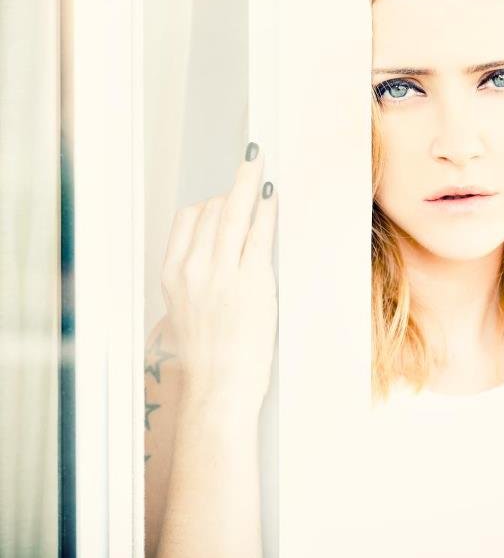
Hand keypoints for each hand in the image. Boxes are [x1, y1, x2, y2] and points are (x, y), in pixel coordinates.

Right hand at [160, 142, 277, 415]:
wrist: (218, 390)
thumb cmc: (206, 357)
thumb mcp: (185, 312)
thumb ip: (194, 279)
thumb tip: (212, 253)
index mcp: (172, 274)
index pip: (188, 218)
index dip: (210, 202)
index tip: (224, 194)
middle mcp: (192, 268)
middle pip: (212, 209)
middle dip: (233, 191)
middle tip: (251, 171)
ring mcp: (221, 272)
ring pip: (233, 212)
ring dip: (249, 189)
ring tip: (262, 175)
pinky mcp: (251, 280)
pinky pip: (258, 232)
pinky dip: (265, 209)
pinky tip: (272, 197)